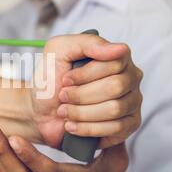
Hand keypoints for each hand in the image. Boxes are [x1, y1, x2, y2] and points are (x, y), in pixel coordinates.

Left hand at [30, 34, 142, 148]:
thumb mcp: (58, 51)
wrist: (39, 112)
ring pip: (115, 109)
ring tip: (65, 112)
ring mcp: (132, 102)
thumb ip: (87, 42)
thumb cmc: (50, 81)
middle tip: (64, 97)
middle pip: (115, 87)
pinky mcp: (128, 125)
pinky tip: (73, 126)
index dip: (86, 74)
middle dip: (81, 95)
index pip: (115, 61)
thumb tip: (118, 48)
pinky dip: (88, 129)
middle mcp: (129, 78)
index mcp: (116, 57)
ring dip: (81, 113)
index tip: (65, 80)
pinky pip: (117, 129)